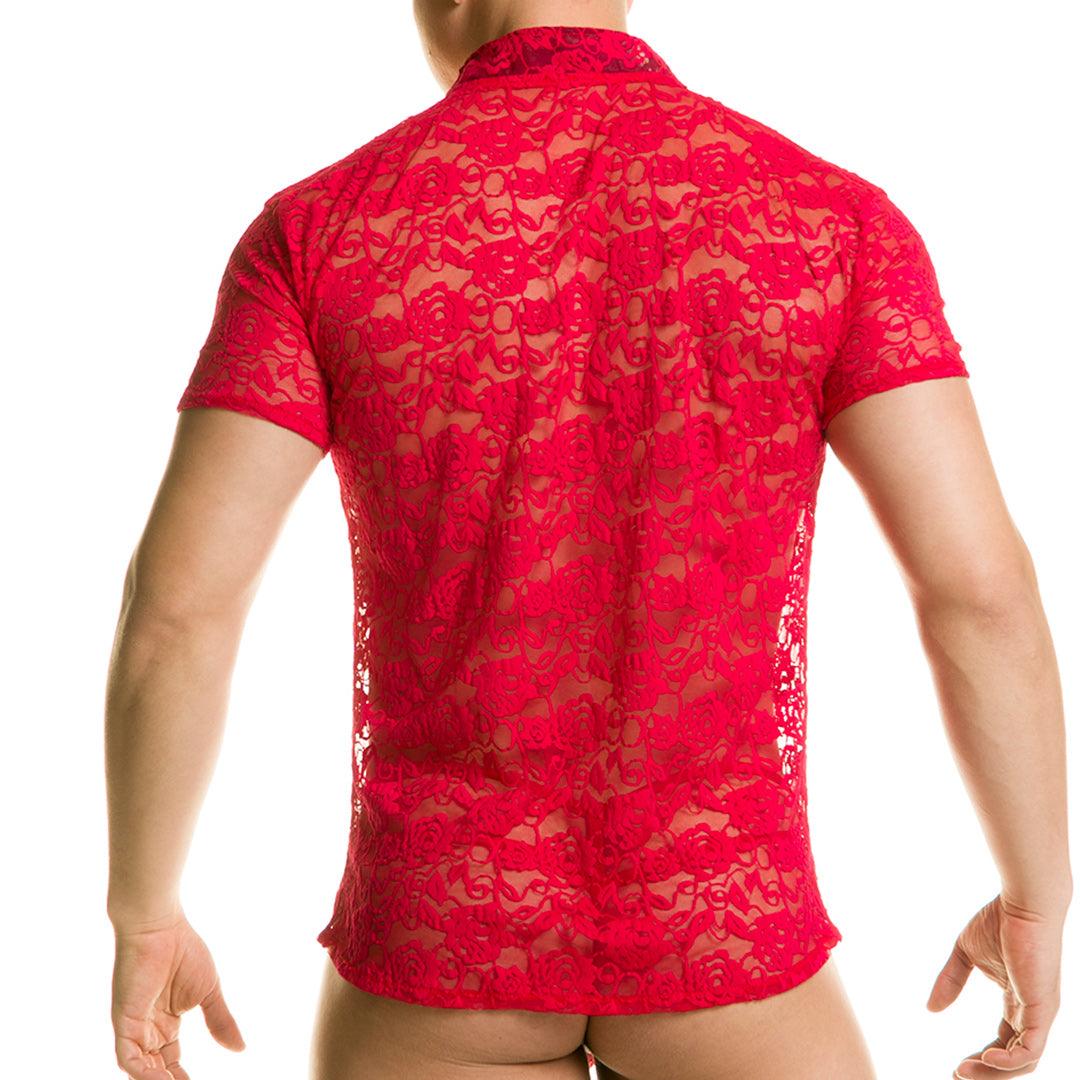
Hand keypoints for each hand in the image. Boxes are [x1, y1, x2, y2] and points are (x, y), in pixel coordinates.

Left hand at [110, 909, 244, 1078]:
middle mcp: (147, 1029)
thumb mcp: (209, 992)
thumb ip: (221, 1021)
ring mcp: (134, 1026)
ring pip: (141, 1068)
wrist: (160, 926)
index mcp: (165, 1022)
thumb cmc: (184, 950)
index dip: (180, 1077)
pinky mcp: (124, 1021)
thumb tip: (241, 1049)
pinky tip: (162, 1079)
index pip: (169, 1061)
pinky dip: (143, 1073)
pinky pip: (128, 1057)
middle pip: (155, 1069)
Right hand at [926, 892, 1065, 1077]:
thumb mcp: (965, 954)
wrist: (1022, 904)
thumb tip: (930, 1009)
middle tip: (957, 1076)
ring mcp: (1041, 1013)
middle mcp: (1033, 1014)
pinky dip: (1009, 1060)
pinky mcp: (1042, 1009)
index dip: (982, 1058)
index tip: (956, 1066)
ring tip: (964, 1071)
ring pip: (1024, 1061)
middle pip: (1014, 1058)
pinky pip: (1031, 1049)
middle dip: (987, 1073)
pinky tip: (985, 1057)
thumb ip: (951, 981)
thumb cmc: (998, 921)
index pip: (1005, 1042)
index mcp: (1019, 1002)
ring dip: (993, 1072)